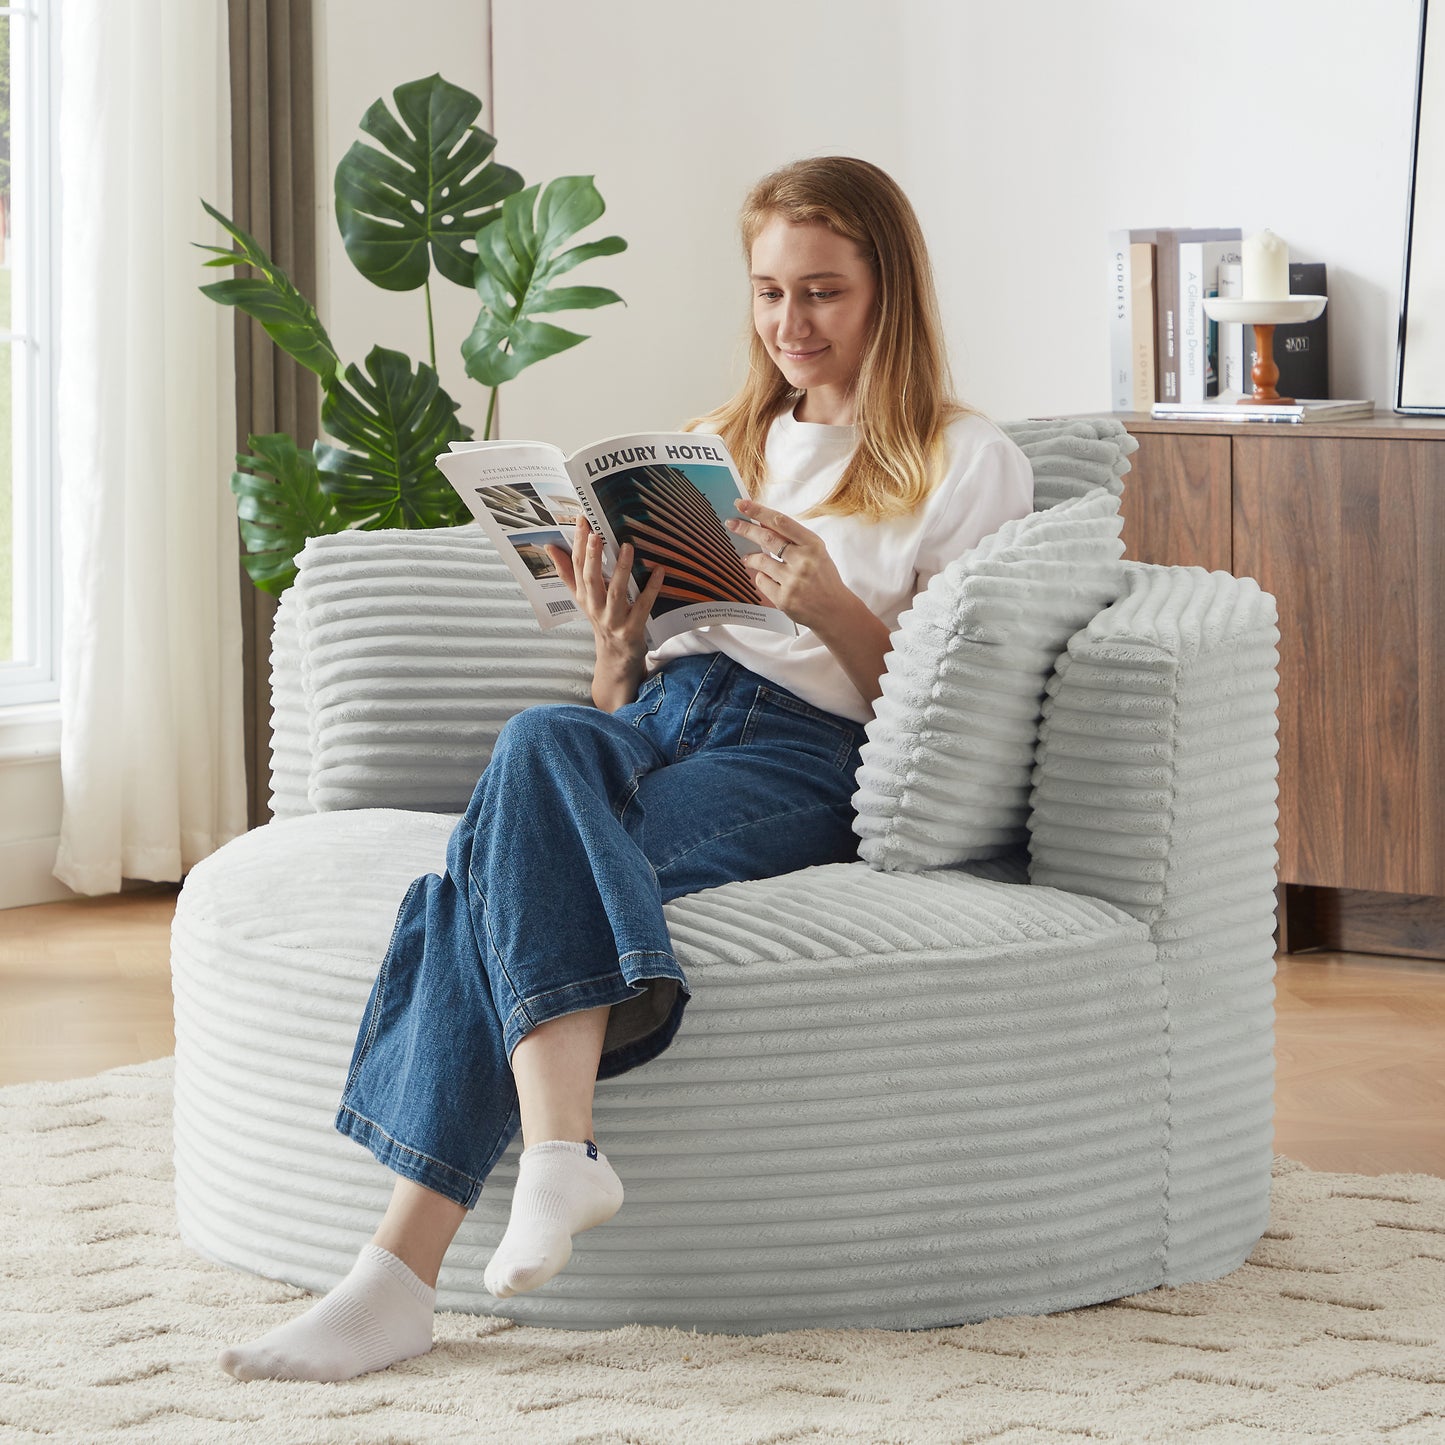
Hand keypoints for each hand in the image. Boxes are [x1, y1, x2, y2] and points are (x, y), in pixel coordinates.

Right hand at [544, 519, 666, 671]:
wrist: (615, 657)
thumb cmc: (601, 619)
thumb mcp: (583, 598)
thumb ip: (568, 572)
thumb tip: (550, 546)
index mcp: (583, 597)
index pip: (576, 567)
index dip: (577, 544)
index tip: (581, 521)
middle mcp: (595, 608)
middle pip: (591, 580)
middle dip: (592, 557)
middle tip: (596, 535)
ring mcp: (614, 620)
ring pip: (616, 593)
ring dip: (622, 569)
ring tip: (627, 546)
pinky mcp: (632, 629)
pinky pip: (643, 606)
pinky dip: (651, 588)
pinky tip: (659, 571)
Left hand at [726, 498, 848, 629]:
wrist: (835, 610)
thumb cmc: (823, 578)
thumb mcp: (816, 553)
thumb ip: (793, 539)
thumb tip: (762, 523)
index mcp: (813, 545)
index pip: (781, 522)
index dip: (759, 511)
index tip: (743, 504)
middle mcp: (804, 561)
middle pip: (767, 538)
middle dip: (745, 529)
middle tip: (731, 523)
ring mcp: (793, 581)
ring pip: (760, 561)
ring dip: (750, 558)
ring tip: (747, 557)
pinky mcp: (783, 599)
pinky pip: (761, 581)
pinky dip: (762, 578)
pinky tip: (770, 580)